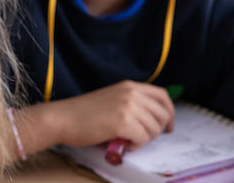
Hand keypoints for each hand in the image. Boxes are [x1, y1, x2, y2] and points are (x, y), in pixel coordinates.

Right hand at [51, 80, 174, 150]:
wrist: (64, 118)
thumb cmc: (84, 112)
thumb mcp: (113, 98)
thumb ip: (133, 103)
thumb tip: (153, 119)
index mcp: (130, 86)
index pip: (162, 96)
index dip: (169, 113)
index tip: (168, 126)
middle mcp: (131, 93)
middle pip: (163, 114)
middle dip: (158, 130)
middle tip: (144, 137)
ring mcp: (128, 107)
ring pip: (154, 129)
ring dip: (144, 139)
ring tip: (127, 140)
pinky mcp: (122, 122)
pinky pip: (143, 139)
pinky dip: (135, 145)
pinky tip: (122, 144)